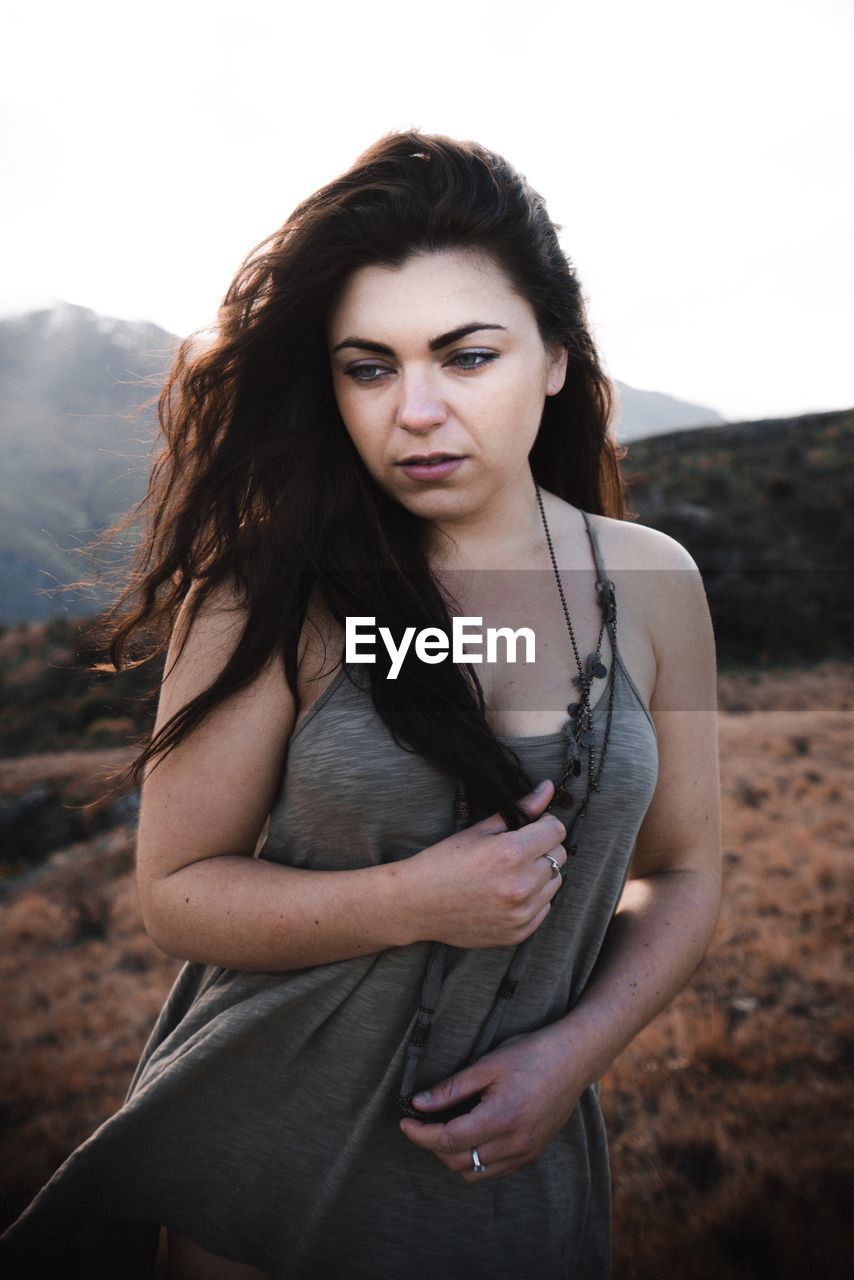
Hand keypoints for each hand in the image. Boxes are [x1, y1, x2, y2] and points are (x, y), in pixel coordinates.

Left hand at [398, 1024, 584, 1181]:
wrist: (573, 1058)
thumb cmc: (530, 1053)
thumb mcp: (487, 1064)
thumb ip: (452, 1088)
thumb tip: (419, 1103)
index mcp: (501, 1118)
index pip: (449, 1140)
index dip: (421, 1134)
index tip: (405, 1123)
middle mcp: (515, 1142)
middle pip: (459, 1161)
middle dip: (434, 1145)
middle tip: (424, 1121)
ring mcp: (526, 1151)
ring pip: (476, 1172)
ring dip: (454, 1155)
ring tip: (446, 1128)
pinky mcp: (532, 1153)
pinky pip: (495, 1170)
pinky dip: (476, 1159)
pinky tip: (471, 1134)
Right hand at [404, 780, 567, 949]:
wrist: (417, 904)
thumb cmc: (443, 862)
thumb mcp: (479, 831)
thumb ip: (519, 810)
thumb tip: (547, 789)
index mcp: (511, 853)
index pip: (556, 831)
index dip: (544, 824)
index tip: (531, 827)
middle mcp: (521, 885)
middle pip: (559, 856)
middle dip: (543, 848)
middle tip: (517, 849)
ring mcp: (521, 912)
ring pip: (555, 882)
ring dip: (540, 874)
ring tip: (511, 873)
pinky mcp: (518, 932)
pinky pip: (544, 908)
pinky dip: (533, 899)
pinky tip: (508, 893)